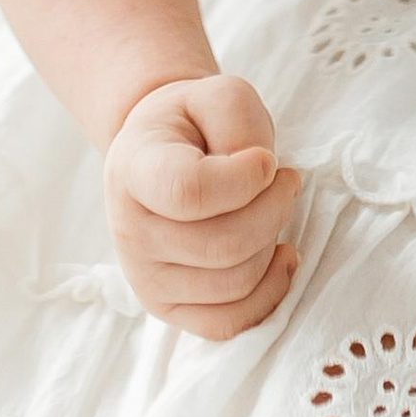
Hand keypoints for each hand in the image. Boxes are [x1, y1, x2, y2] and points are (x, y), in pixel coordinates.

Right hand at [105, 74, 299, 339]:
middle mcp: (130, 230)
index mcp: (133, 169)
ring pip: (234, 283)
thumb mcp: (218, 93)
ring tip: (273, 207)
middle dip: (274, 209)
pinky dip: (268, 293)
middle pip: (223, 244)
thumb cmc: (195, 122)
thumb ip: (238, 122)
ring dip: (272, 243)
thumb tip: (260, 178)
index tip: (268, 160)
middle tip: (285, 180)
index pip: (189, 192)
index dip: (244, 179)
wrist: (162, 150)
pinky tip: (279, 255)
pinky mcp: (168, 308)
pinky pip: (230, 323)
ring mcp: (145, 277)